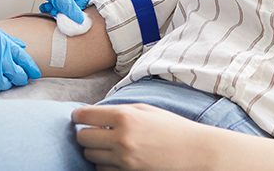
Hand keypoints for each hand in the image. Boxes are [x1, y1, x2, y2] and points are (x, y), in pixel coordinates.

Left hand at [0, 0, 88, 22]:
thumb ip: (67, 5)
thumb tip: (78, 18)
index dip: (76, 9)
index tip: (68, 17)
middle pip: (72, 1)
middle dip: (64, 9)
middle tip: (56, 14)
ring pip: (62, 3)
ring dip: (56, 9)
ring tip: (48, 9)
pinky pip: (53, 1)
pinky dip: (49, 6)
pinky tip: (43, 7)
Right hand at [0, 3, 41, 94]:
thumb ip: (6, 39)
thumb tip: (21, 46)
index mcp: (4, 44)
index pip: (26, 61)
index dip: (32, 69)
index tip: (34, 73)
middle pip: (19, 76)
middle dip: (20, 78)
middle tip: (18, 78)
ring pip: (5, 85)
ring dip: (5, 84)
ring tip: (2, 80)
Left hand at [72, 104, 215, 169]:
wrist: (195, 152)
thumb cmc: (172, 128)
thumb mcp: (146, 110)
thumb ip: (119, 111)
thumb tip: (93, 114)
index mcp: (125, 116)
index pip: (84, 116)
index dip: (78, 116)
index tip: (78, 117)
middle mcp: (121, 139)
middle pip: (82, 138)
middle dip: (86, 134)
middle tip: (94, 131)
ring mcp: (124, 160)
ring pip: (90, 157)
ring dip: (95, 150)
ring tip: (108, 145)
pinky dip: (105, 165)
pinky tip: (116, 158)